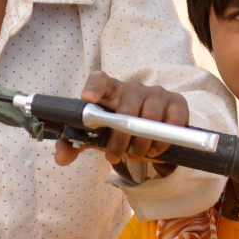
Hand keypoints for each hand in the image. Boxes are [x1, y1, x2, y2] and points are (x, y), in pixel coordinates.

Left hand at [54, 71, 188, 166]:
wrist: (148, 128)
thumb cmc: (116, 126)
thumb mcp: (95, 135)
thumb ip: (75, 144)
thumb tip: (60, 158)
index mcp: (109, 90)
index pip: (99, 79)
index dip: (93, 87)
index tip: (87, 98)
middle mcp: (133, 88)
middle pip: (127, 108)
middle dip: (120, 137)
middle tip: (114, 156)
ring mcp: (157, 94)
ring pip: (150, 117)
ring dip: (141, 142)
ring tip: (134, 156)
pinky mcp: (177, 103)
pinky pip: (173, 123)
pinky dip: (162, 141)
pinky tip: (154, 150)